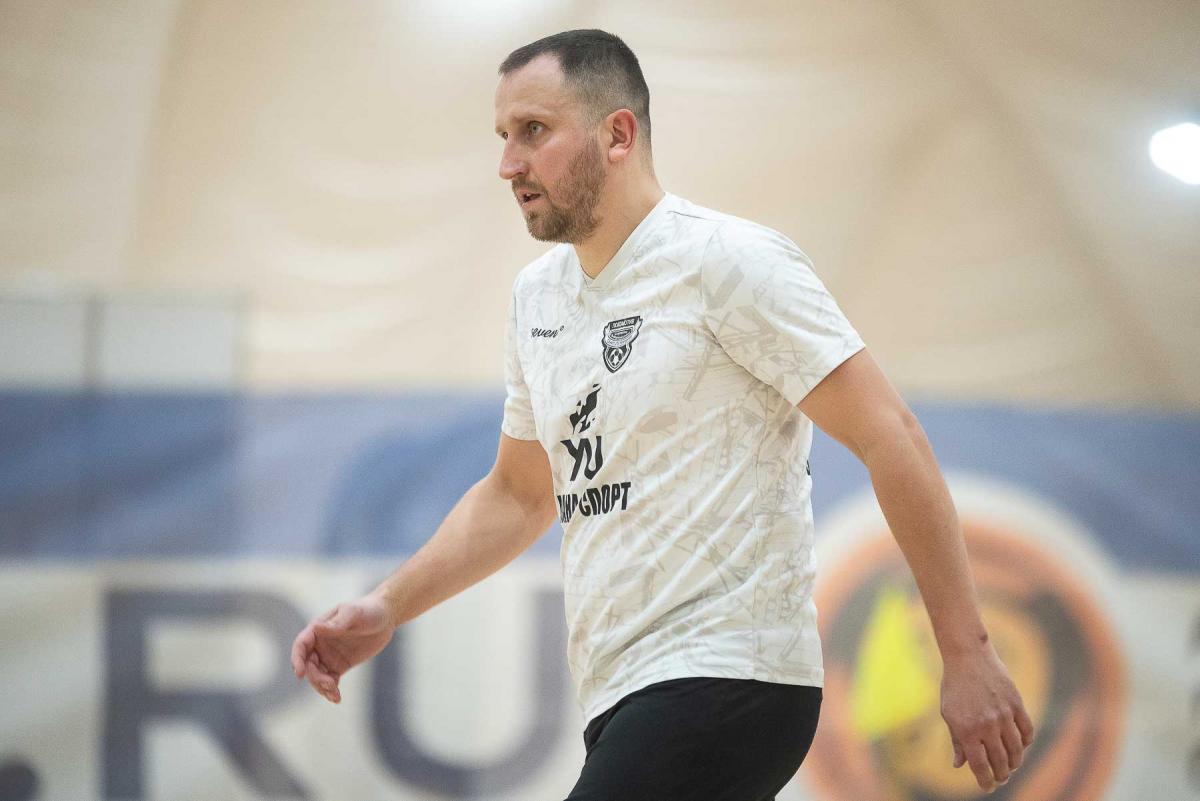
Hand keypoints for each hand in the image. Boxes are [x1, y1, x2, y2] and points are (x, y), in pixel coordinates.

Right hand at [290, 593, 394, 703]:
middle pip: (308, 665)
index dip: (297, 659)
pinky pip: (330, 681)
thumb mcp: (353, 613)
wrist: (386, 617)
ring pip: (317, 676)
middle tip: (330, 684)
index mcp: (318, 629)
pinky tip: (336, 698)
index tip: (300, 674)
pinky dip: (330, 690)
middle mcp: (320, 644)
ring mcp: (329, 656)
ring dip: (322, 687)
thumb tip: (316, 628)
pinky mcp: (340, 666)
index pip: (301, 645)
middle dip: (315, 677)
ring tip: (335, 695)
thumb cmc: (368, 610)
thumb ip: (336, 623)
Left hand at [940, 642, 1034, 792]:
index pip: (980, 766)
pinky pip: (1027, 731)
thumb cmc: (954, 686)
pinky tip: (1021, 746)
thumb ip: (956, 741)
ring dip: (1014, 762)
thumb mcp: (949, 714)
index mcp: (967, 730)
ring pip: (1016, 749)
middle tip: (1001, 778)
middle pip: (1000, 761)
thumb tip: (959, 765)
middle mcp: (987, 726)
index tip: (987, 788)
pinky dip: (1025, 742)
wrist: (968, 656)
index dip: (985, 781)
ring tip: (1010, 766)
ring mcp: (1004, 715)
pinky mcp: (1017, 704)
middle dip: (1001, 775)